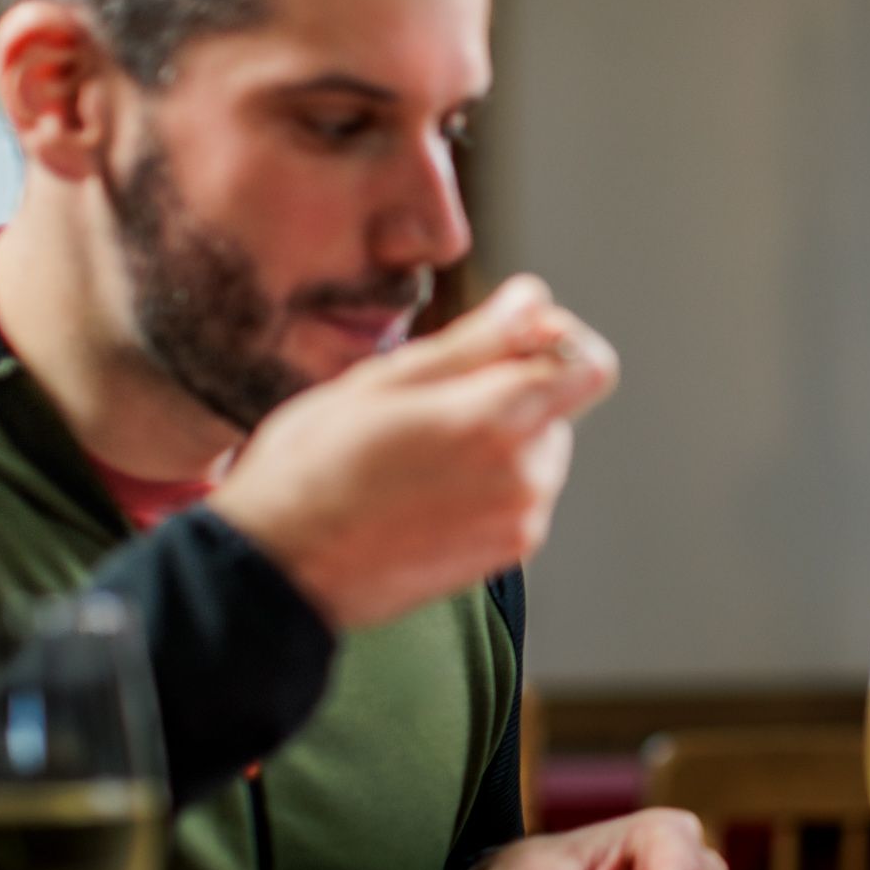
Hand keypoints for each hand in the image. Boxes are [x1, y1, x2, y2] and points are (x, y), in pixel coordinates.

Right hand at [210, 274, 618, 629]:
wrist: (279, 569)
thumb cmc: (312, 467)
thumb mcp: (384, 382)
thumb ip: (476, 341)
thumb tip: (534, 299)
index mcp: (496, 421)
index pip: (590, 365)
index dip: (557, 340)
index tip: (510, 339)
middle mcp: (525, 476)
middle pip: (557, 406)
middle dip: (509, 393)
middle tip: (428, 406)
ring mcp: (521, 520)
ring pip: (537, 450)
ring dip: (497, 439)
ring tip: (417, 453)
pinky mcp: (509, 552)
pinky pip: (521, 493)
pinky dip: (488, 480)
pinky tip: (424, 488)